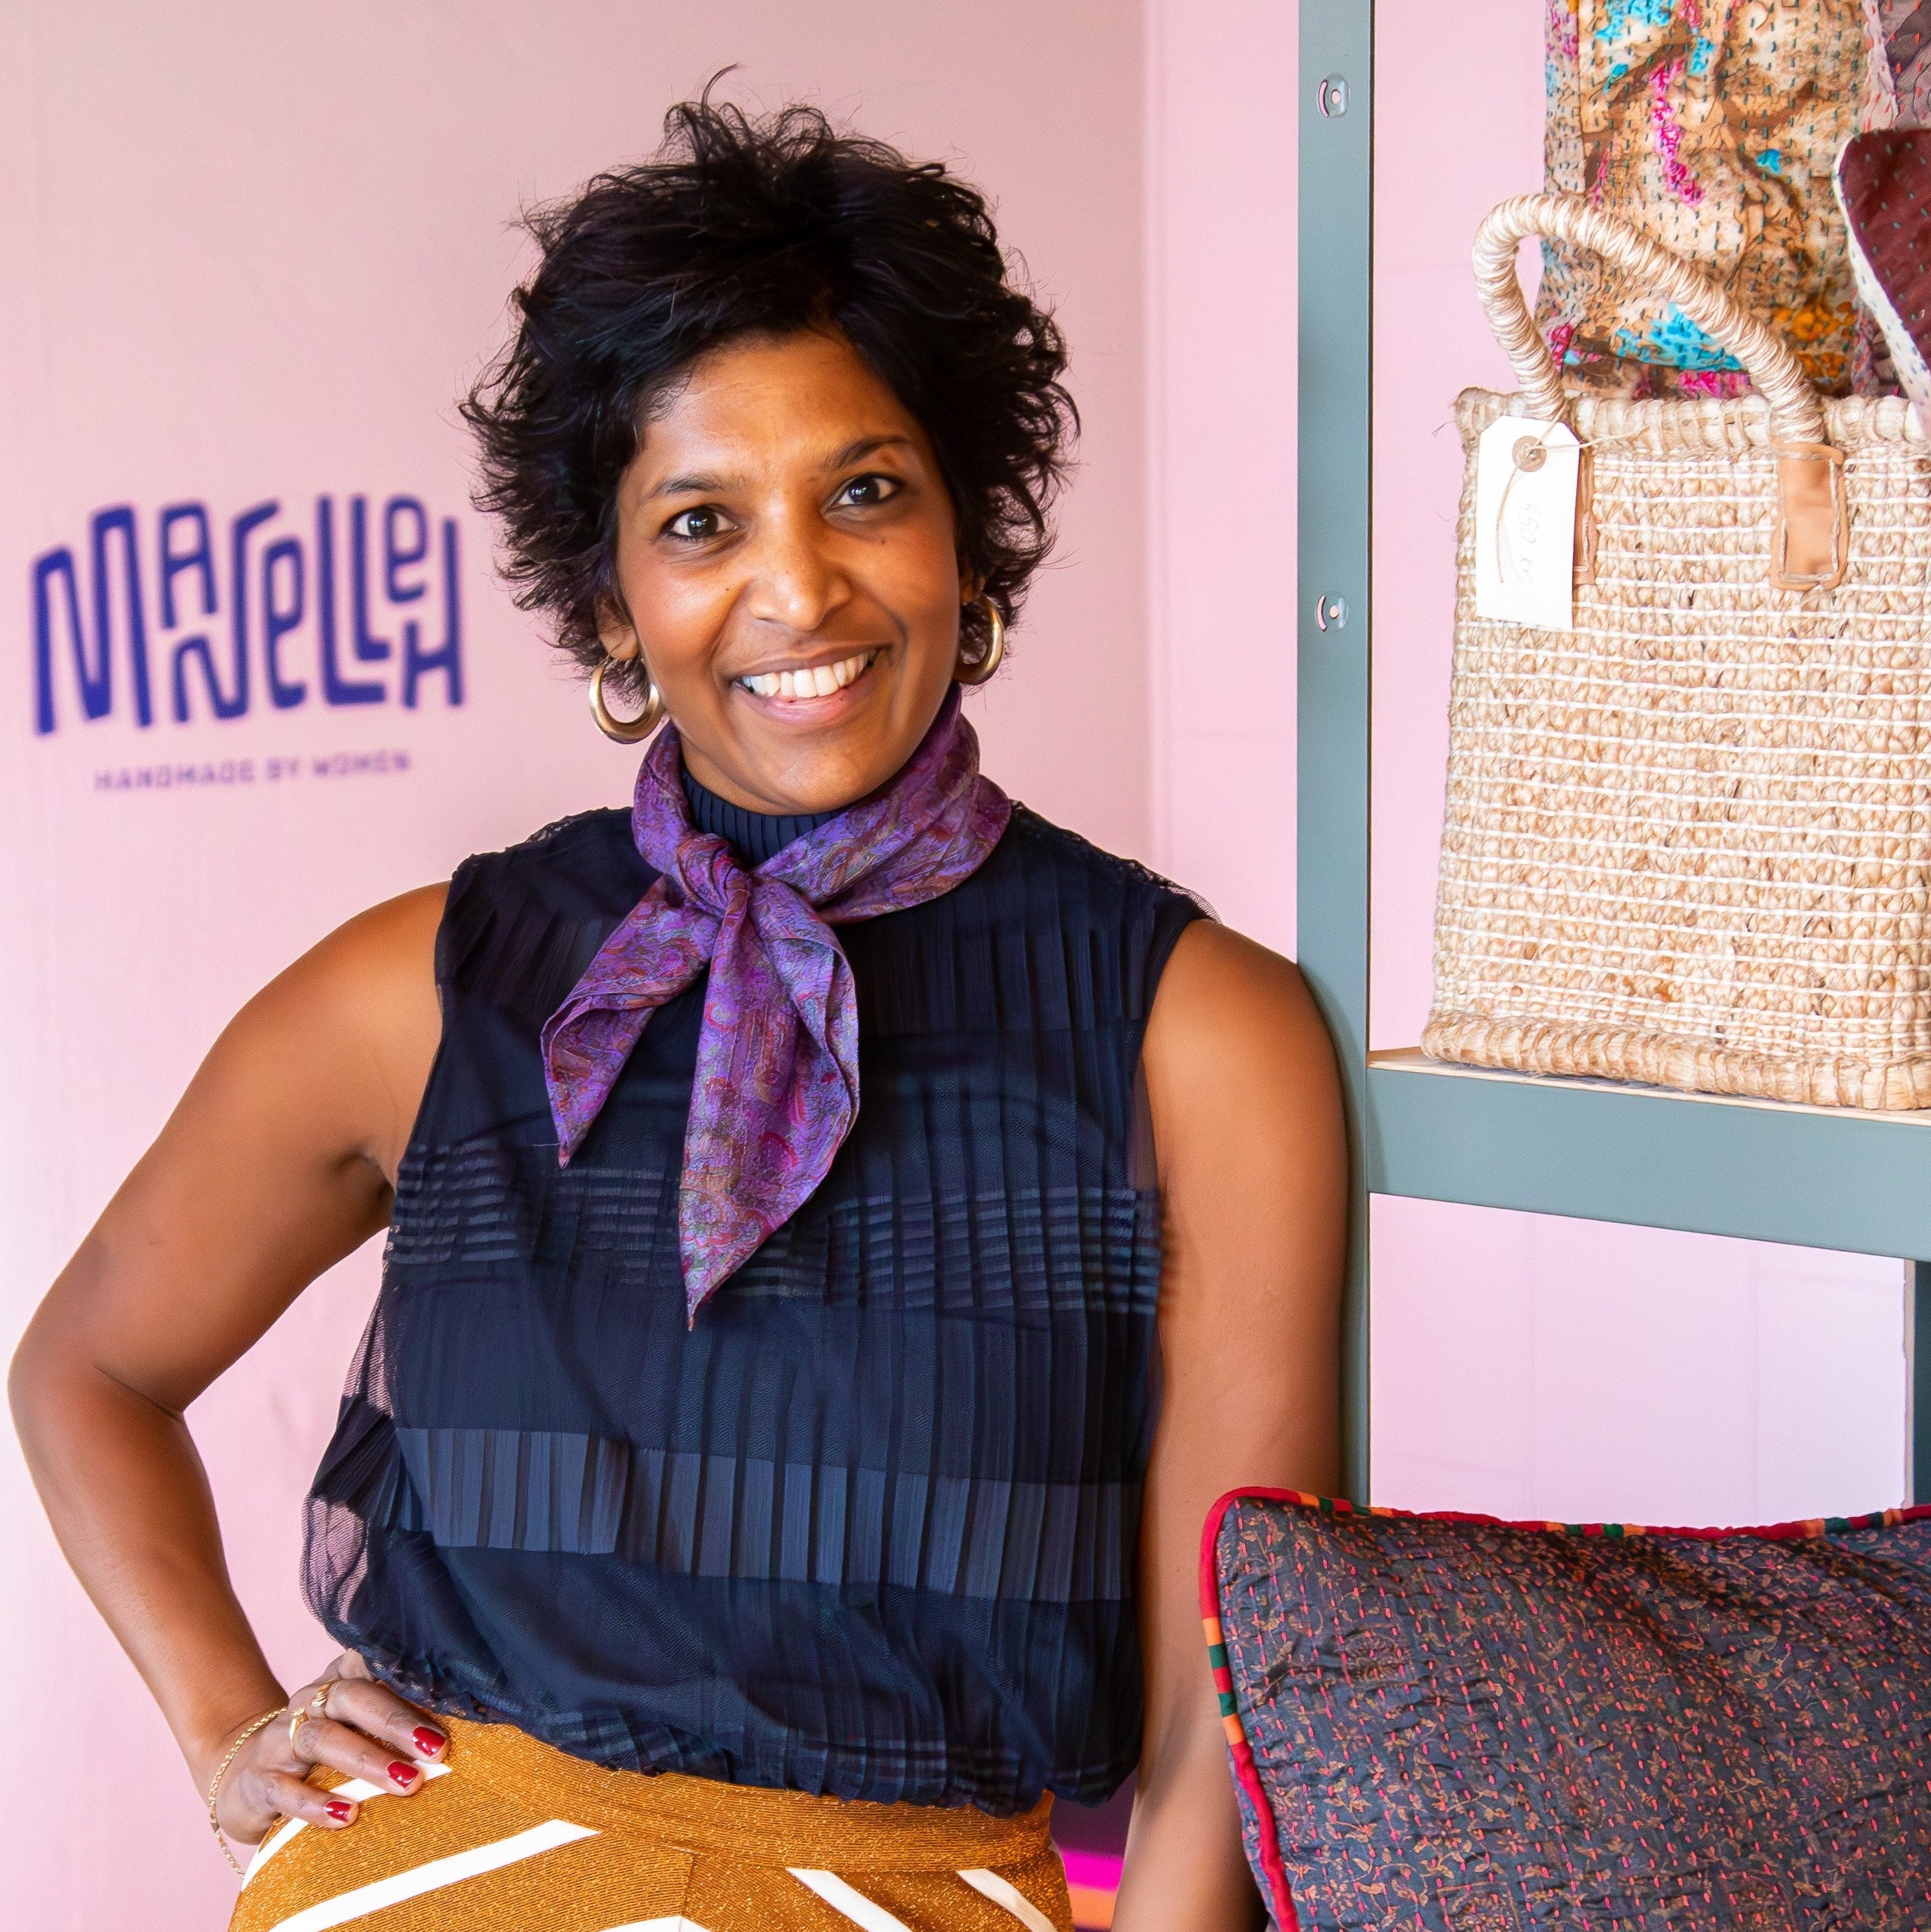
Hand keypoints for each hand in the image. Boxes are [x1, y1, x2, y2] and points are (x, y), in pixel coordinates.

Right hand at [209, 1652, 447, 1844]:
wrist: (246, 1780)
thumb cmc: (325, 1752)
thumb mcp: (357, 1728)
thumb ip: (399, 1719)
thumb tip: (466, 1720)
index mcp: (340, 1680)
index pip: (373, 1663)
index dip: (409, 1677)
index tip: (449, 1693)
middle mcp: (310, 1701)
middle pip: (354, 1698)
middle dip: (397, 1722)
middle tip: (437, 1748)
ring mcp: (281, 1739)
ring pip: (323, 1739)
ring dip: (368, 1761)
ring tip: (408, 1783)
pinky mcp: (259, 1781)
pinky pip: (284, 1789)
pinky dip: (316, 1804)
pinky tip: (346, 1816)